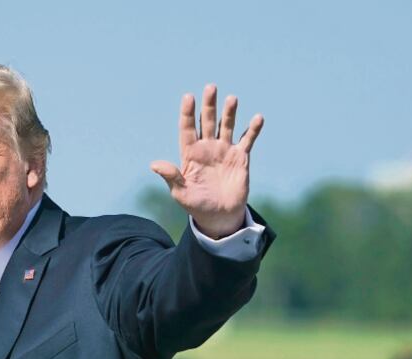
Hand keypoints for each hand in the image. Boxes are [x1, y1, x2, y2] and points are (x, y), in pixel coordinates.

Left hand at [151, 84, 263, 238]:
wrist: (219, 217)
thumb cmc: (196, 205)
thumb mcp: (180, 193)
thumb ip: (171, 176)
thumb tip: (153, 164)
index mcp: (190, 154)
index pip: (187, 129)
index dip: (188, 113)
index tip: (188, 97)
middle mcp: (207, 148)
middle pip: (207, 122)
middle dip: (209, 105)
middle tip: (210, 87)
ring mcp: (224, 150)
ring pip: (227, 126)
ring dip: (229, 112)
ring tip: (231, 99)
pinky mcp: (240, 157)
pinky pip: (248, 140)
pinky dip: (253, 129)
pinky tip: (258, 118)